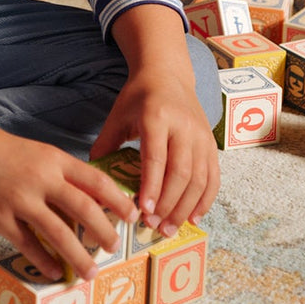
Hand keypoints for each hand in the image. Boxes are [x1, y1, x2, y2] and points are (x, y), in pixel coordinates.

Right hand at [0, 76, 136, 282]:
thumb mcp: (33, 152)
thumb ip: (56, 174)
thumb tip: (83, 202)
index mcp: (52, 159)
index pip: (96, 181)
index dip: (119, 200)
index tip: (133, 216)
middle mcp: (41, 179)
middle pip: (85, 210)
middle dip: (105, 233)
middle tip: (115, 248)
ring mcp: (20, 199)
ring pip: (60, 234)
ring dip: (79, 257)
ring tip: (91, 272)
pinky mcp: (0, 217)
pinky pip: (29, 245)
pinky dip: (45, 262)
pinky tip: (55, 272)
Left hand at [90, 65, 219, 237]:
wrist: (169, 74)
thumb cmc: (138, 97)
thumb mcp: (117, 115)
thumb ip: (105, 144)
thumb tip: (91, 178)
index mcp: (157, 117)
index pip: (156, 157)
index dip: (151, 186)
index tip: (143, 210)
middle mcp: (184, 127)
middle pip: (180, 172)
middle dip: (168, 203)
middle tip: (153, 226)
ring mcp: (201, 136)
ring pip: (199, 179)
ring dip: (185, 207)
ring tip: (169, 228)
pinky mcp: (211, 144)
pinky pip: (213, 177)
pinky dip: (205, 200)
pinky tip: (193, 218)